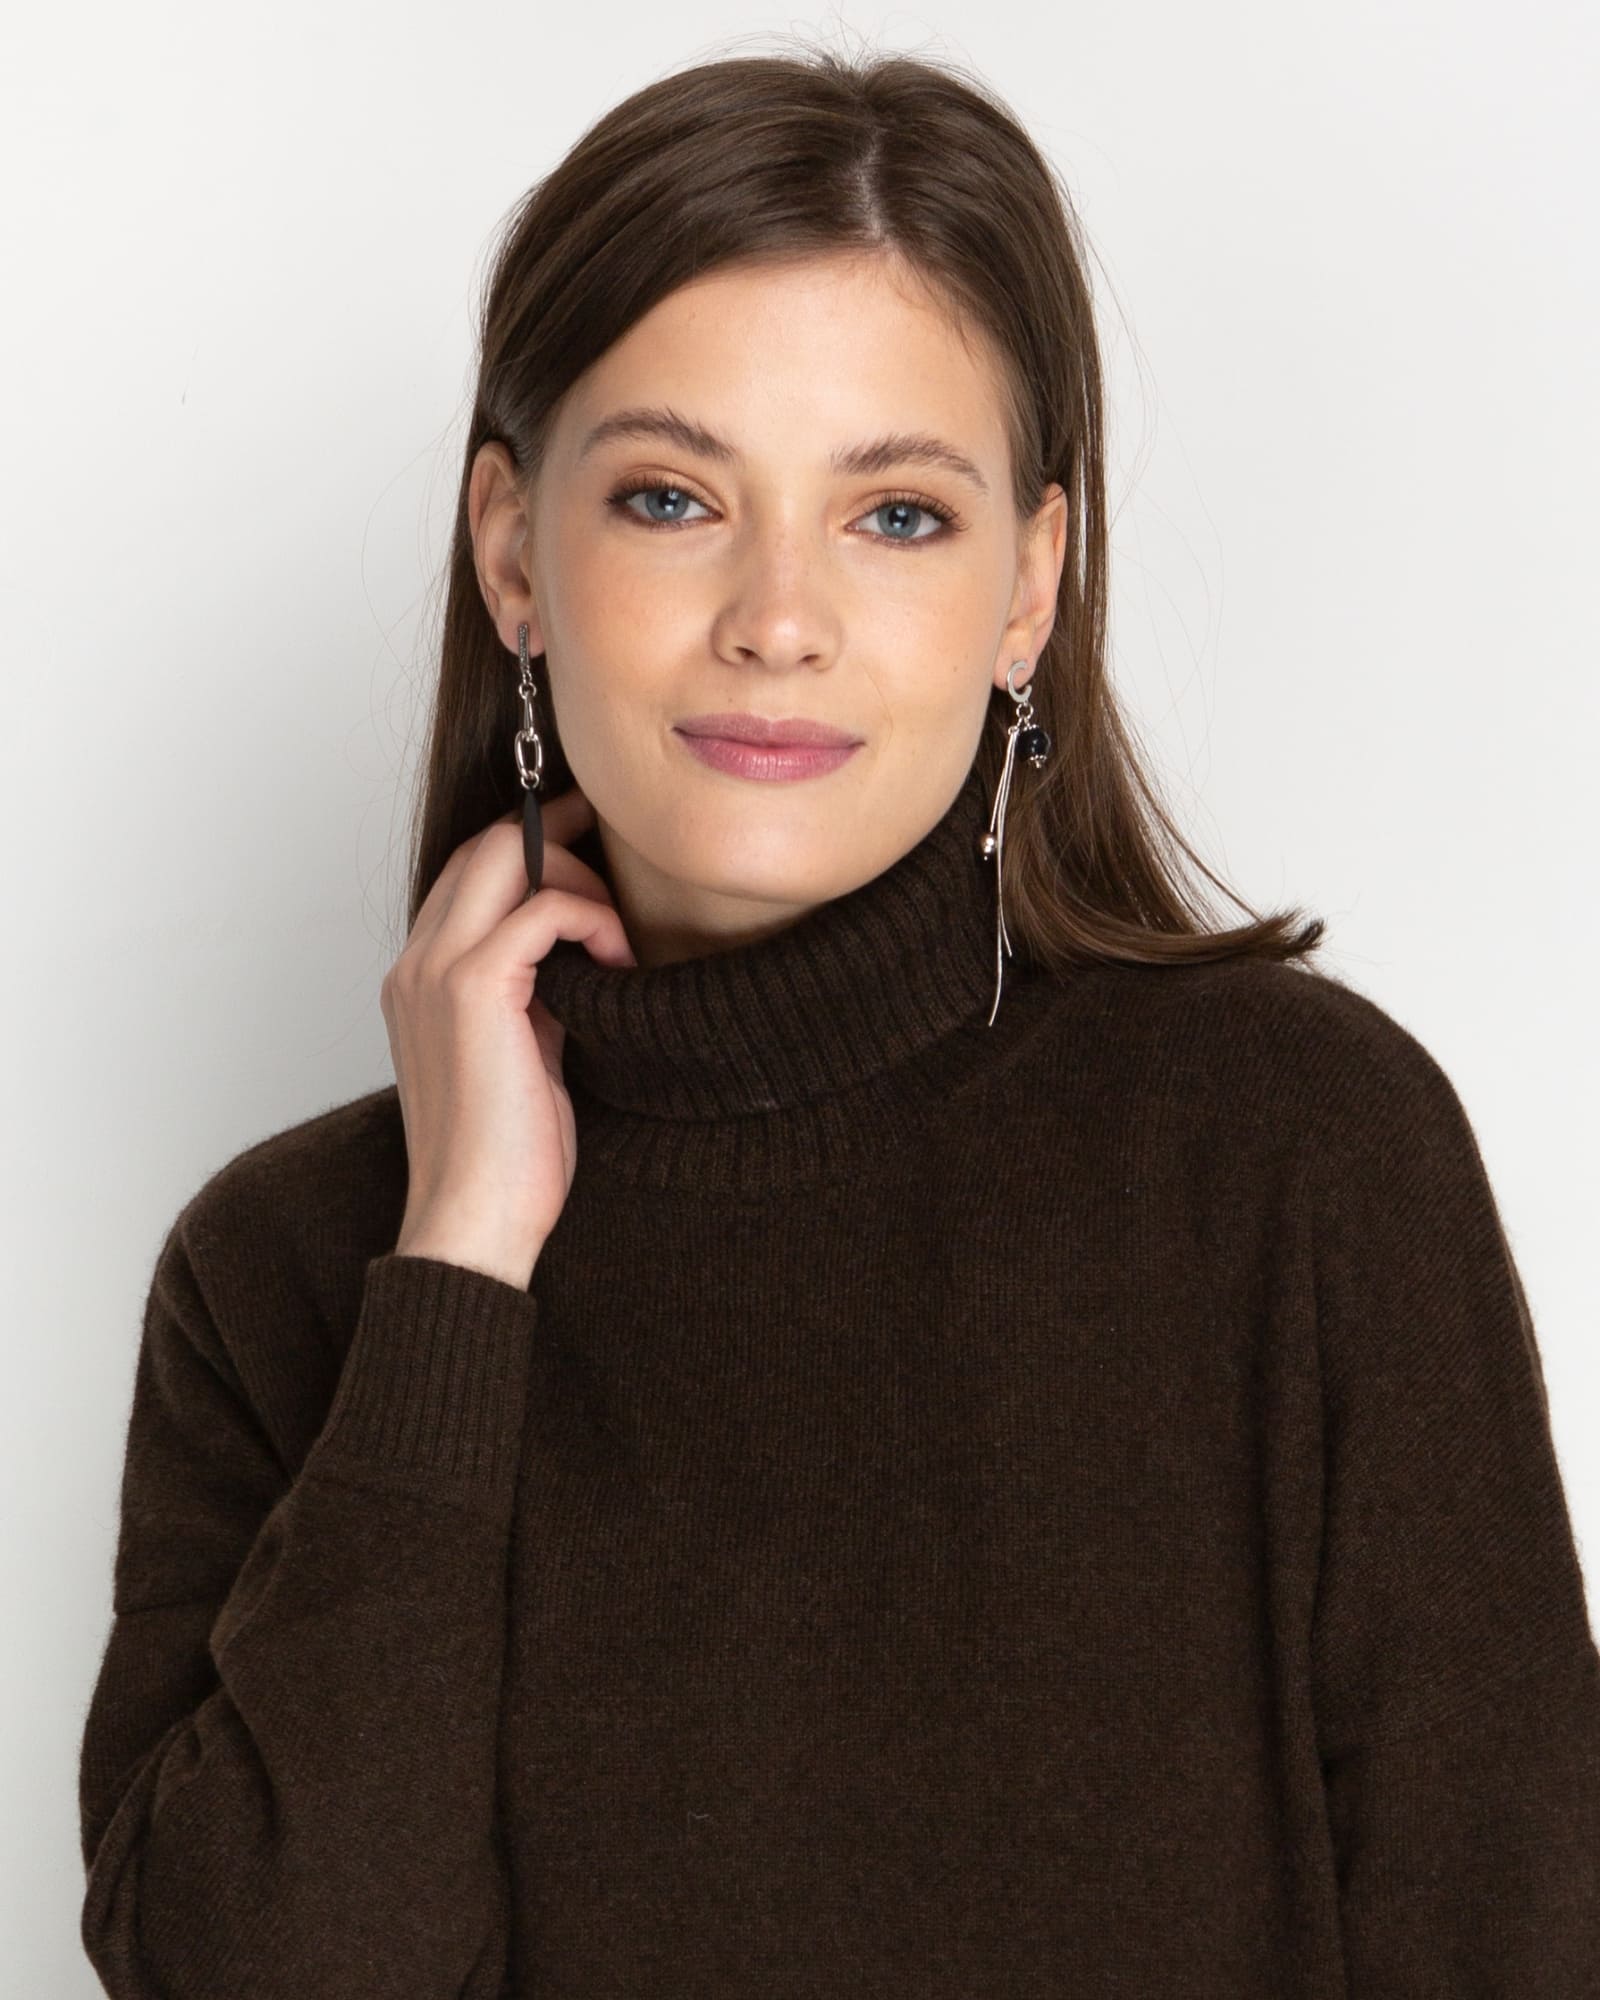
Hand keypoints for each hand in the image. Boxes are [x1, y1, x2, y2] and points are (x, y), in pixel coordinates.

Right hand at [382, 783, 634, 1288]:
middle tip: (617, 844)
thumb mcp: (527, 1055)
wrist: (476, 1220)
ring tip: (620, 933)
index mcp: (421, 979)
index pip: (470, 873)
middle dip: (557, 834)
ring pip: (504, 856)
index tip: (589, 843)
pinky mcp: (471, 989)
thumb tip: (586, 955)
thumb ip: (540, 996)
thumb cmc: (510, 1158)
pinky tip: (620, 961)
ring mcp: (435, 972)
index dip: (531, 847)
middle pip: (484, 845)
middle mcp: (416, 964)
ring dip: (578, 879)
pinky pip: (541, 910)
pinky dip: (591, 918)